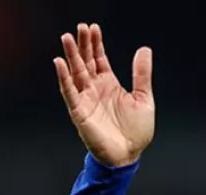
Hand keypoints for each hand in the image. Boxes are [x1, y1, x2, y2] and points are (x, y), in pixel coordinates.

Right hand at [54, 23, 153, 166]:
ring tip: (68, 38)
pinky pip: (69, 92)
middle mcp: (95, 90)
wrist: (128, 156)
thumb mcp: (144, 98)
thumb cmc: (136, 132)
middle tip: (80, 27)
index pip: (99, 59)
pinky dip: (64, 78)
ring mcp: (86, 100)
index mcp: (110, 85)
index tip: (93, 28)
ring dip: (71, 56)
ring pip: (76, 73)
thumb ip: (142, 74)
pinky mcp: (79, 112)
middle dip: (82, 45)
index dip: (96, 44)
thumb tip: (144, 50)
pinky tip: (60, 63)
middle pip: (86, 62)